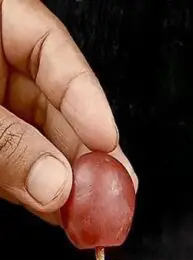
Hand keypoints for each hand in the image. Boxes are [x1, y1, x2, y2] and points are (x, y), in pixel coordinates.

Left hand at [0, 0, 135, 219]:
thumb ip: (5, 143)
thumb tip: (55, 183)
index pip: (47, 45)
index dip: (83, 95)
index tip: (106, 139)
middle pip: (50, 102)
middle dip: (82, 152)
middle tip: (112, 189)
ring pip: (36, 140)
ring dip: (65, 180)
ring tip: (90, 211)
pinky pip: (14, 166)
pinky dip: (36, 191)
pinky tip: (58, 211)